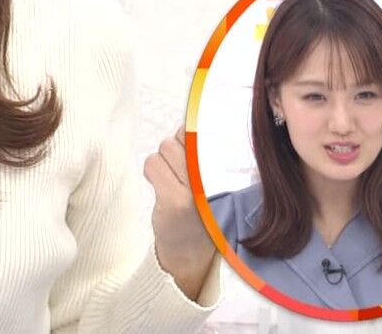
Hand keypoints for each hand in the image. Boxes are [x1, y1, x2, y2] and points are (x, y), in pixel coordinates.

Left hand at [142, 126, 216, 300]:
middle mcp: (215, 182)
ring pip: (167, 146)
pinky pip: (153, 164)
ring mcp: (194, 191)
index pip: (212, 134)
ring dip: (165, 158)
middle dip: (179, 145)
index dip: (198, 129)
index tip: (196, 134)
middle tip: (182, 166)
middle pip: (185, 136)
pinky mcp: (174, 202)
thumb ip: (207, 158)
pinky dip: (153, 170)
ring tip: (173, 178)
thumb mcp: (215, 186)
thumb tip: (190, 123)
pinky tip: (162, 186)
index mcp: (229, 176)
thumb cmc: (203, 218)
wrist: (192, 259)